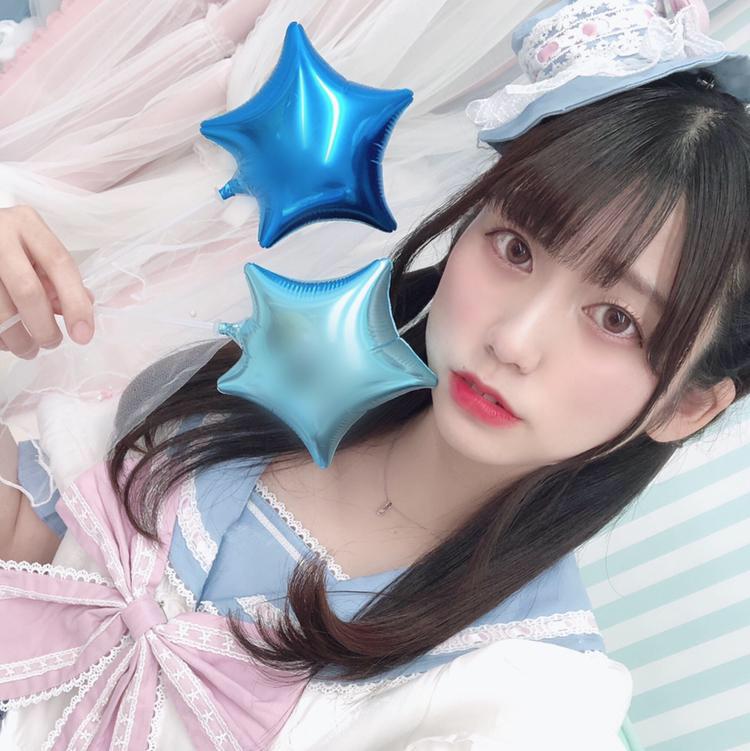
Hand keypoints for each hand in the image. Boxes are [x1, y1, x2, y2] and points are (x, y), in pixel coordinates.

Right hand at [0, 205, 94, 359]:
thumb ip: (58, 278)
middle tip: (52, 343)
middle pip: (27, 290)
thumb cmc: (10, 244)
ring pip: (0, 310)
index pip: (60, 264)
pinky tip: (6, 340)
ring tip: (29, 349)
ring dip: (19, 338)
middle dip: (44, 327)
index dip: (75, 303)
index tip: (83, 335)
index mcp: (27, 225)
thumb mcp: (36, 249)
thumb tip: (82, 312)